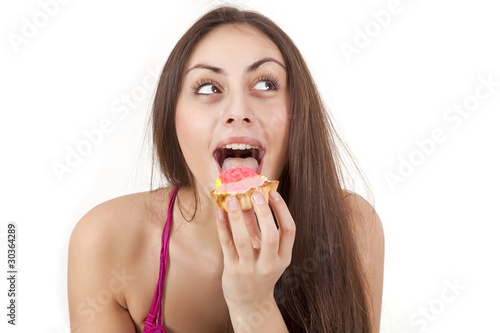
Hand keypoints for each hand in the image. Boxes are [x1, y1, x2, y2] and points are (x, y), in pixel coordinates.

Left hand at [216, 190, 295, 306]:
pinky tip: (220, 213)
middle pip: (270, 236)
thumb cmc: (259, 271)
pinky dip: (223, 227)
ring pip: (244, 240)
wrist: (249, 303)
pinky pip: (227, 245)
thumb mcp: (265, 252)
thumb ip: (257, 227)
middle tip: (255, 193)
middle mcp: (269, 264)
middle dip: (264, 212)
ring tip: (232, 199)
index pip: (289, 230)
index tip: (273, 193)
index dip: (282, 210)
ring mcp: (250, 269)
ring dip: (238, 217)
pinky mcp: (232, 270)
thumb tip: (249, 199)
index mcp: (283, 257)